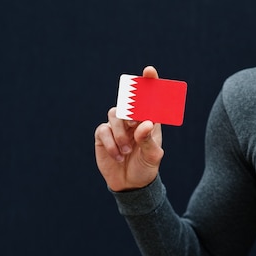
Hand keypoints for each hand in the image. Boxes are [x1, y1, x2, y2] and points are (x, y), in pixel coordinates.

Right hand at [94, 66, 163, 191]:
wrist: (130, 184)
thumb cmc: (146, 167)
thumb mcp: (152, 156)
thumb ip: (148, 140)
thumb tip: (144, 124)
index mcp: (149, 120)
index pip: (149, 98)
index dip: (149, 82)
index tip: (149, 71)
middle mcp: (133, 119)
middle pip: (128, 103)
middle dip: (130, 112)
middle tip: (134, 124)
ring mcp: (117, 126)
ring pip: (115, 115)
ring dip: (121, 134)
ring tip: (126, 151)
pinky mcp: (103, 135)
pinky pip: (103, 130)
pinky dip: (111, 143)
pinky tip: (118, 156)